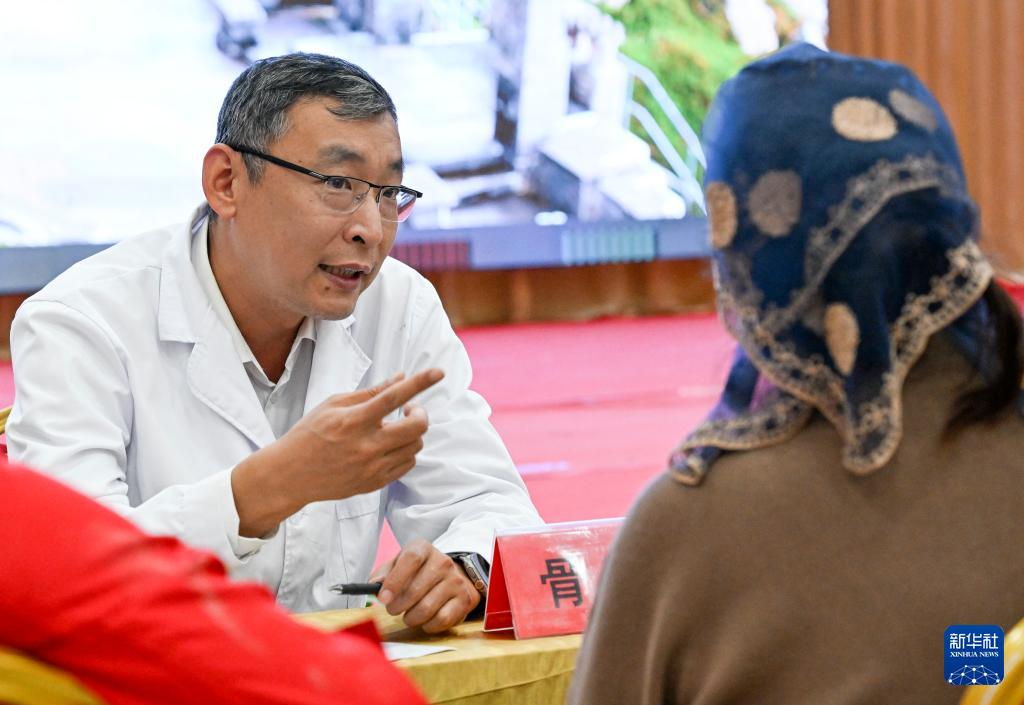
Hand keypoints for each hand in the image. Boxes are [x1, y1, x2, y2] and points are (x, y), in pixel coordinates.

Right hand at [232, 369, 443, 536]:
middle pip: (416, 427)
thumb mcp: (334, 404)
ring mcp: (372, 468)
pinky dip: (407, 450)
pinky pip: (407, 464)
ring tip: (395, 427)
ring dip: (413, 432)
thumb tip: (400, 378)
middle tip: (410, 409)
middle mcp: (366, 446)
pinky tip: (391, 444)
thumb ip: (370, 392)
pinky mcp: (375, 483)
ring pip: (416, 446)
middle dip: (420, 413)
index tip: (438, 372)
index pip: (394, 397)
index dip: (420, 383)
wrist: (290, 475)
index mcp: (353, 421)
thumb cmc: (309, 434)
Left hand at [370, 540, 479, 633]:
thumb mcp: (400, 565)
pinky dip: (428, 625)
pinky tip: (425, 620)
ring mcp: (456, 580)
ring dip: (411, 618)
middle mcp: (443, 562)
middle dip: (398, 606)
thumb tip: (373, 586)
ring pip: (426, 608)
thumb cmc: (419, 572)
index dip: (394, 580)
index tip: (382, 598)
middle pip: (415, 589)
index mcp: (424, 549)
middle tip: (393, 610)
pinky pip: (441, 620)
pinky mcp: (465, 599)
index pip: (410, 559)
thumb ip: (384, 574)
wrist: (452, 576)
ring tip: (408, 616)